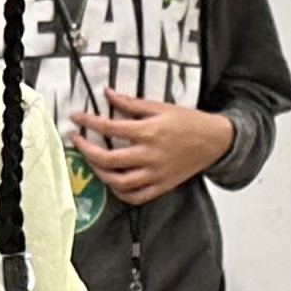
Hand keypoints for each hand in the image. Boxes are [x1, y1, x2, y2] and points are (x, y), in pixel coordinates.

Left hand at [68, 92, 232, 203]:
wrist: (214, 141)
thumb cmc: (188, 122)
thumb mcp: (160, 107)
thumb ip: (131, 103)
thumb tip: (107, 93)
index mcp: (149, 132)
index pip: (110, 127)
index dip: (89, 122)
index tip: (76, 117)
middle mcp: (150, 155)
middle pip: (108, 159)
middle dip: (87, 150)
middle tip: (77, 141)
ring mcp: (155, 174)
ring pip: (119, 182)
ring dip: (99, 172)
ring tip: (91, 160)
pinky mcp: (161, 186)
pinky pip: (135, 196)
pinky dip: (120, 192)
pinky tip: (112, 181)